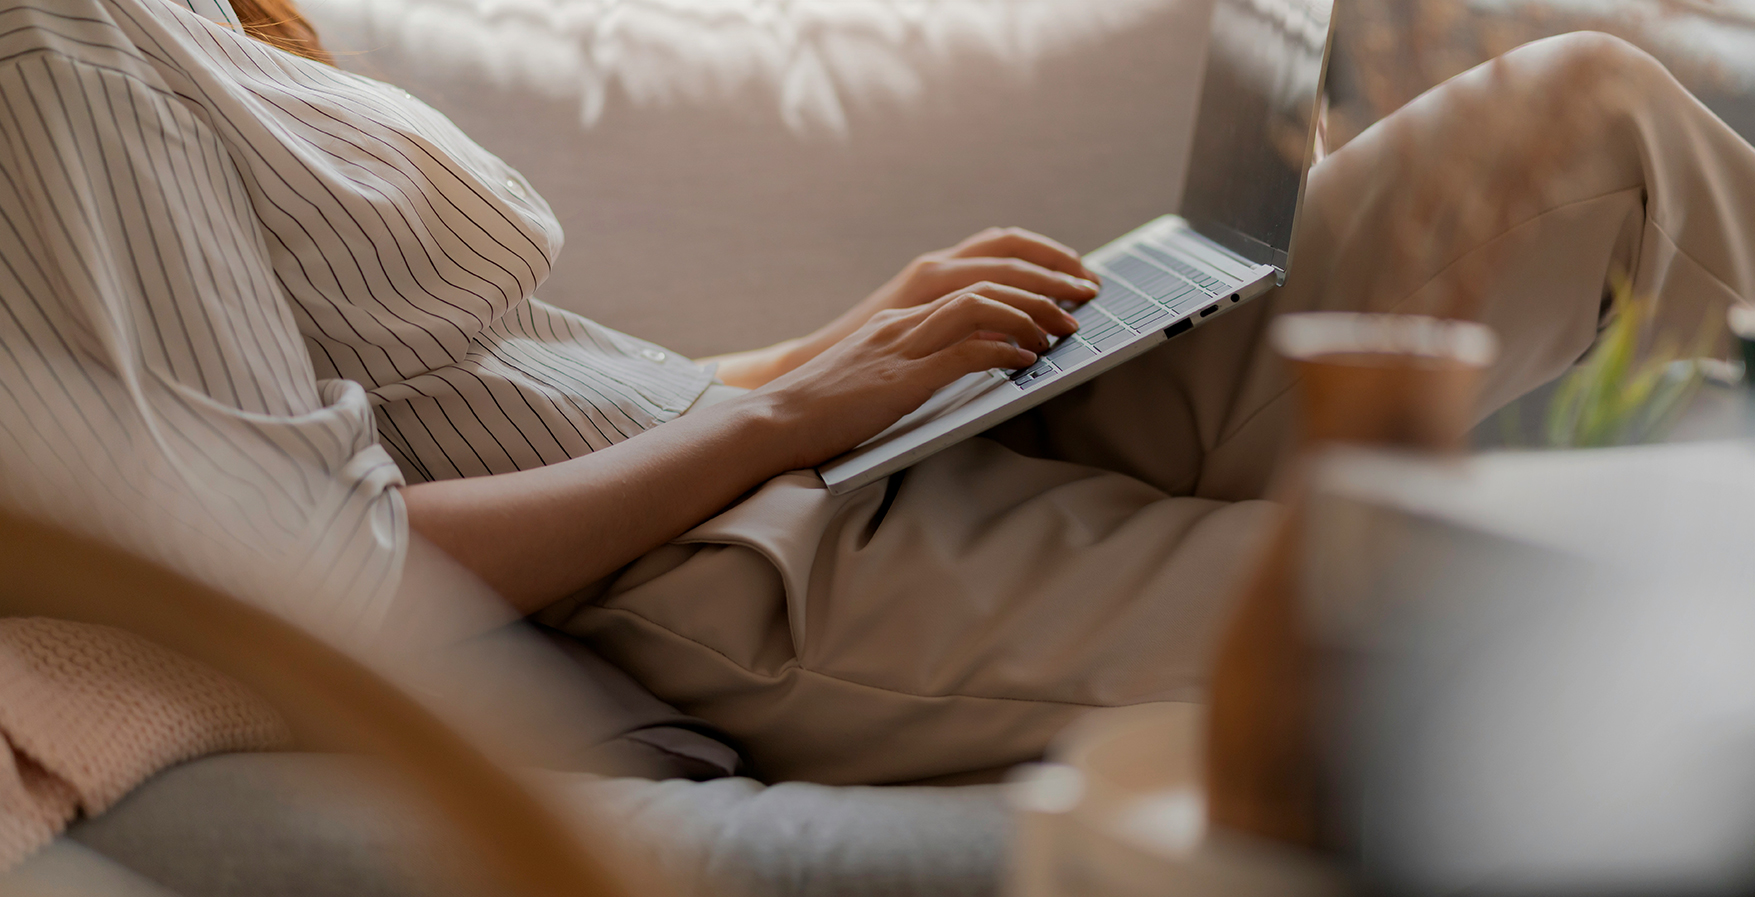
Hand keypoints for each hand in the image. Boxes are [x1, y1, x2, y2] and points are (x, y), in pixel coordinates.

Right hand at [711, 227, 1099, 387]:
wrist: (776, 420)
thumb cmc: (825, 405)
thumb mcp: (879, 368)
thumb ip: (920, 357)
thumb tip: (973, 359)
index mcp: (902, 313)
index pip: (976, 269)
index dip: (1028, 270)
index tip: (1065, 284)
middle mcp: (905, 318)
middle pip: (987, 277)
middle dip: (1044, 285)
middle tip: (1083, 300)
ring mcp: (901, 345)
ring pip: (980, 305)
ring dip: (1031, 315)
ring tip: (1063, 331)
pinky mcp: (901, 380)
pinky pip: (963, 353)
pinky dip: (1002, 352)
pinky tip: (1026, 361)